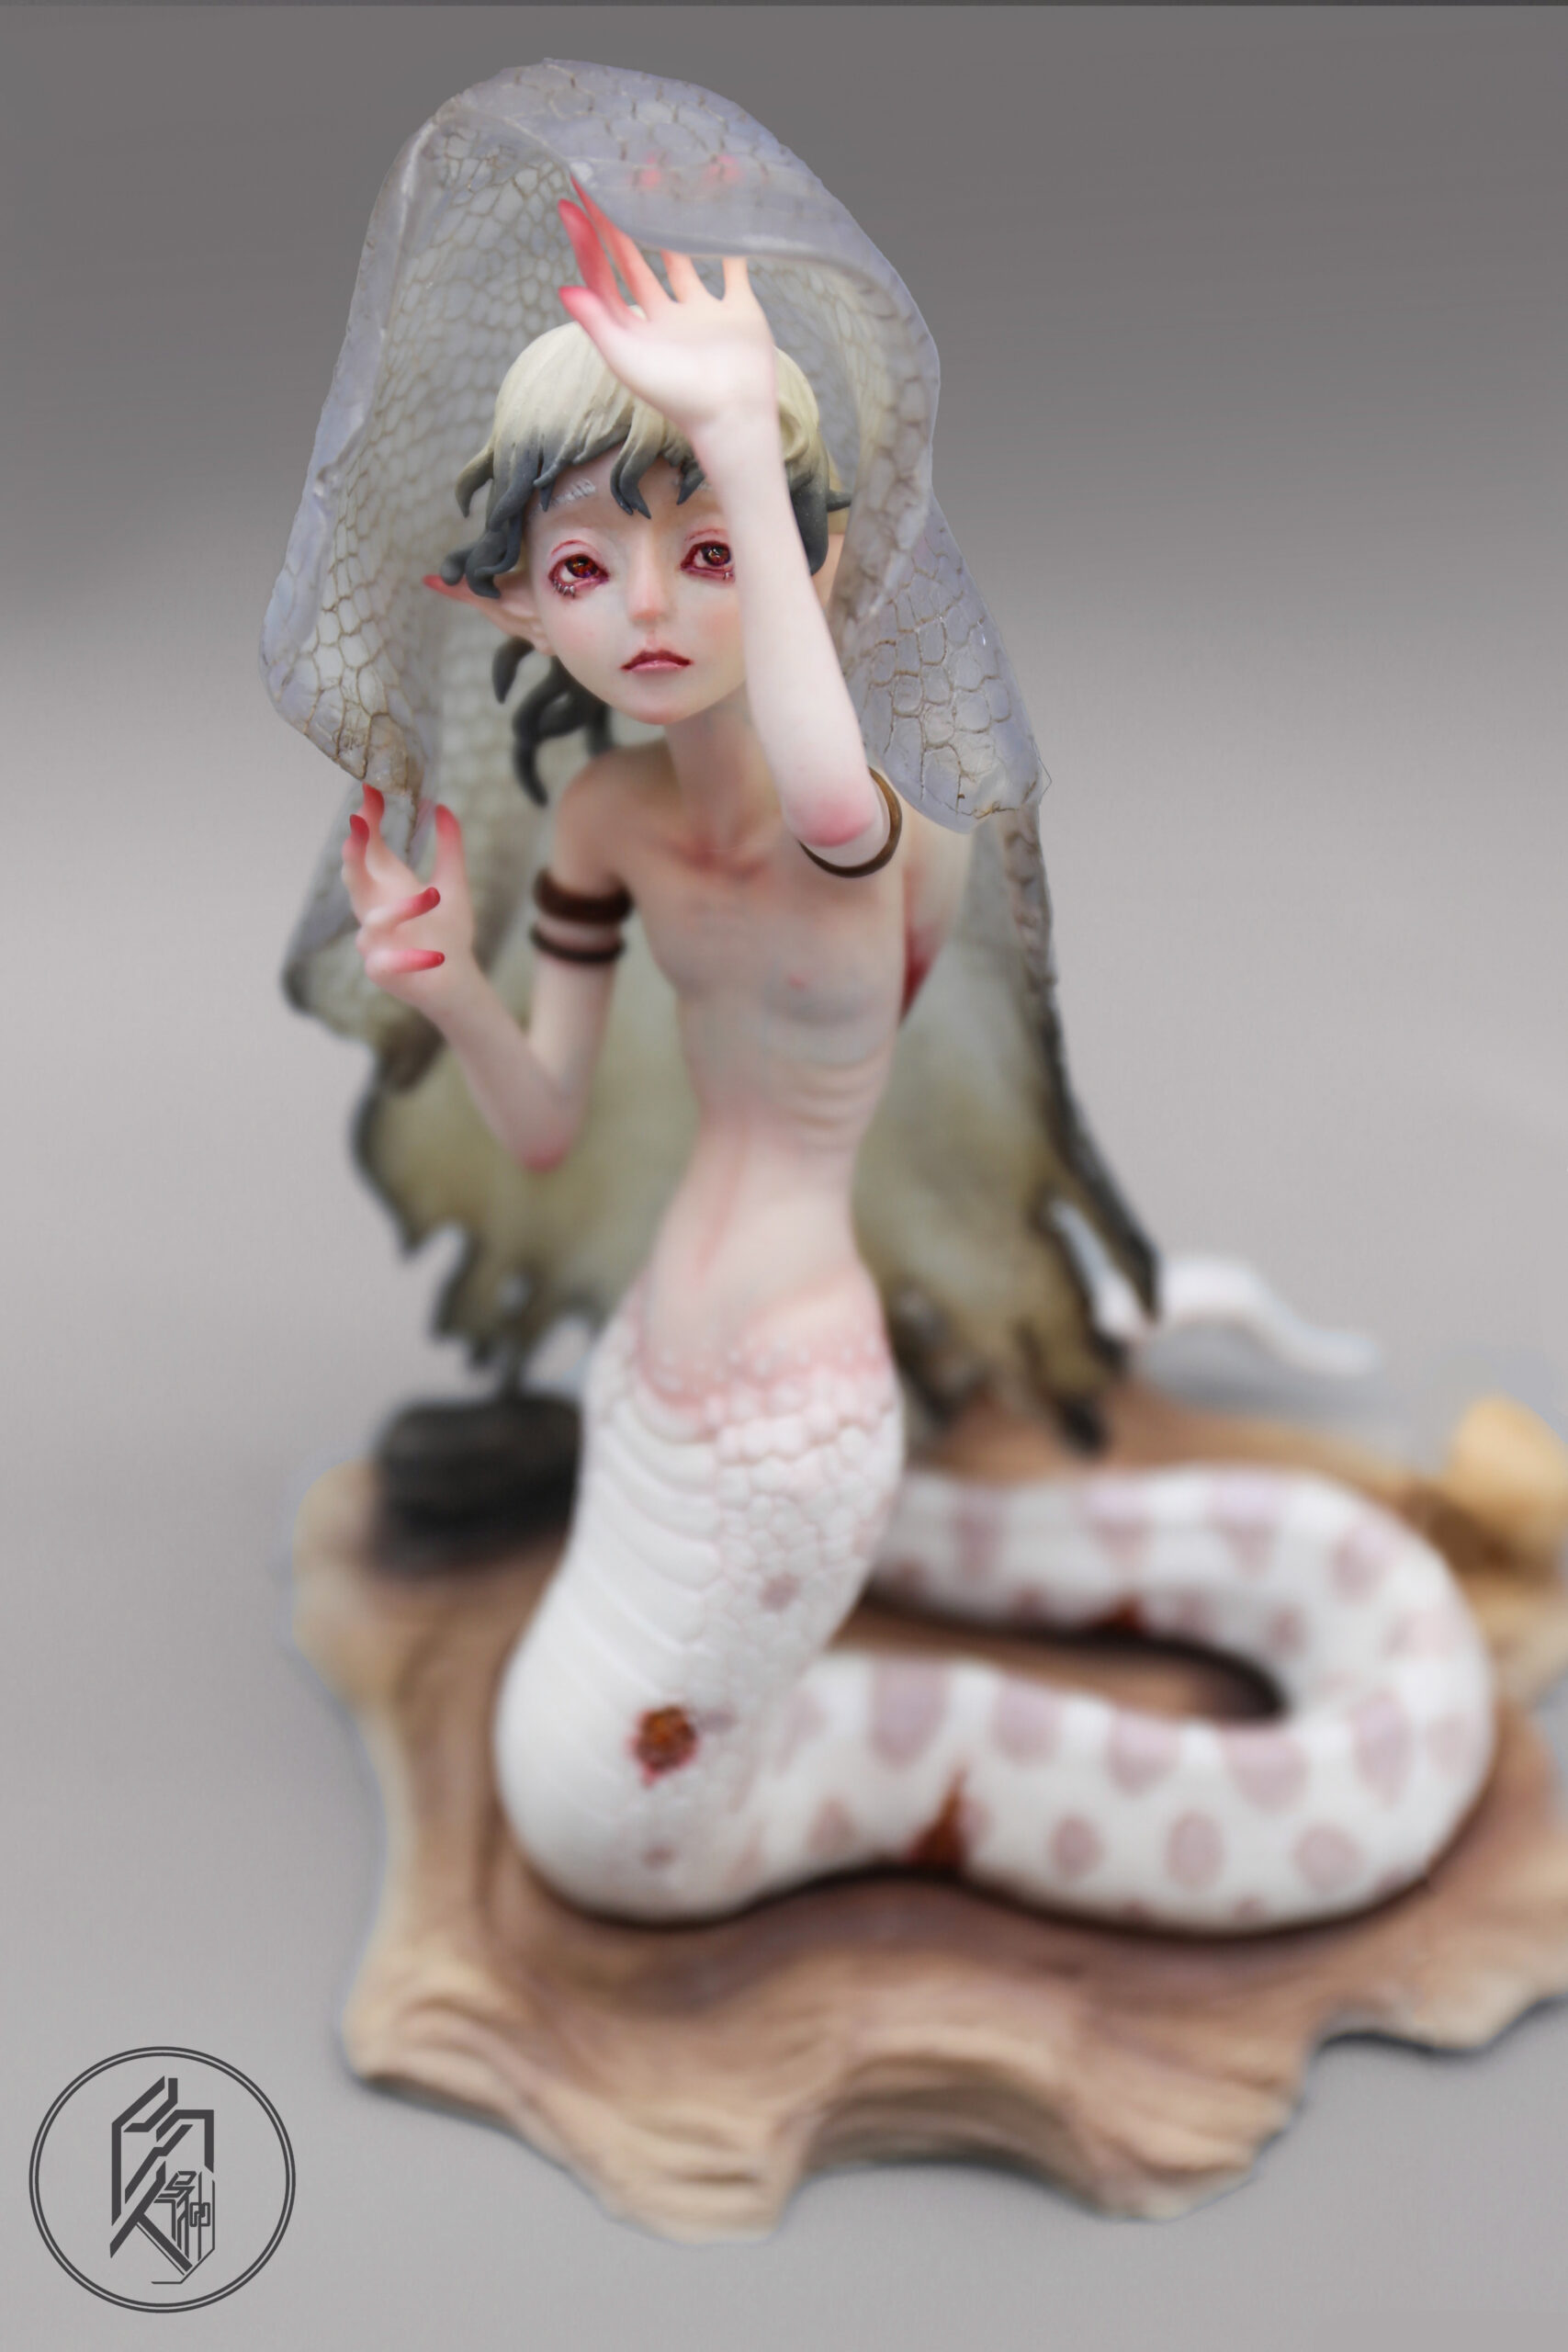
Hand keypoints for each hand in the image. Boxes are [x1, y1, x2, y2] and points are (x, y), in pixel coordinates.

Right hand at [341, 786, 475, 1019]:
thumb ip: (449, 848)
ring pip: (374, 920)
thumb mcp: (453, 885)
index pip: (369, 849)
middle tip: (358, 825)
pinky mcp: (384, 971)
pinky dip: (411, 959)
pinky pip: (388, 963)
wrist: (455, 980)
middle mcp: (375, 909)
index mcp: (387, 887)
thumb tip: (443, 807)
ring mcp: (375, 941)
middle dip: (353, 852)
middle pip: (353, 877)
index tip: (372, 790)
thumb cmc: (448, 932)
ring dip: (403, 909)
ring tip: (435, 897)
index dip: (367, 821)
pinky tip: (438, 955)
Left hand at [557, 184, 777, 457]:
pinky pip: (732, 267)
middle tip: (604, 177)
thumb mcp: (627, 359)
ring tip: (655, 182)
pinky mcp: (737, 311)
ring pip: (681, 259)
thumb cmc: (678, 396)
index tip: (569, 201)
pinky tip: (720, 207)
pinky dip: (729, 240)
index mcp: (634, 331)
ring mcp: (701, 314)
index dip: (585, 240)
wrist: (735, 419)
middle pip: (635, 261)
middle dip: (618, 222)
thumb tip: (563, 286)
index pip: (602, 276)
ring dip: (668, 225)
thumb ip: (596, 321)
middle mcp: (664, 320)